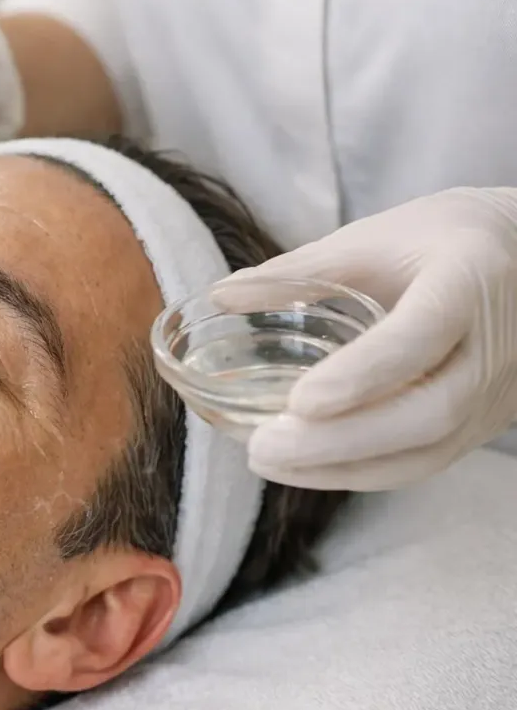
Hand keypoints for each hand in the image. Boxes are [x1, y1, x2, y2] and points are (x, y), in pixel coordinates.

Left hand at [223, 187, 516, 490]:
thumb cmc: (442, 239)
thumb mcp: (376, 237)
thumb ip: (301, 270)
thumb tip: (220, 295)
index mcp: (469, 280)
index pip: (423, 336)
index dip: (364, 374)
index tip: (301, 400)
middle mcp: (496, 346)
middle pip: (431, 413)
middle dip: (342, 440)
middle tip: (261, 446)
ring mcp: (497, 393)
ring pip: (429, 450)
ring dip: (342, 467)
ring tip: (266, 460)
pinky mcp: (485, 423)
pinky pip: (426, 460)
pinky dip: (361, 471)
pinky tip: (303, 468)